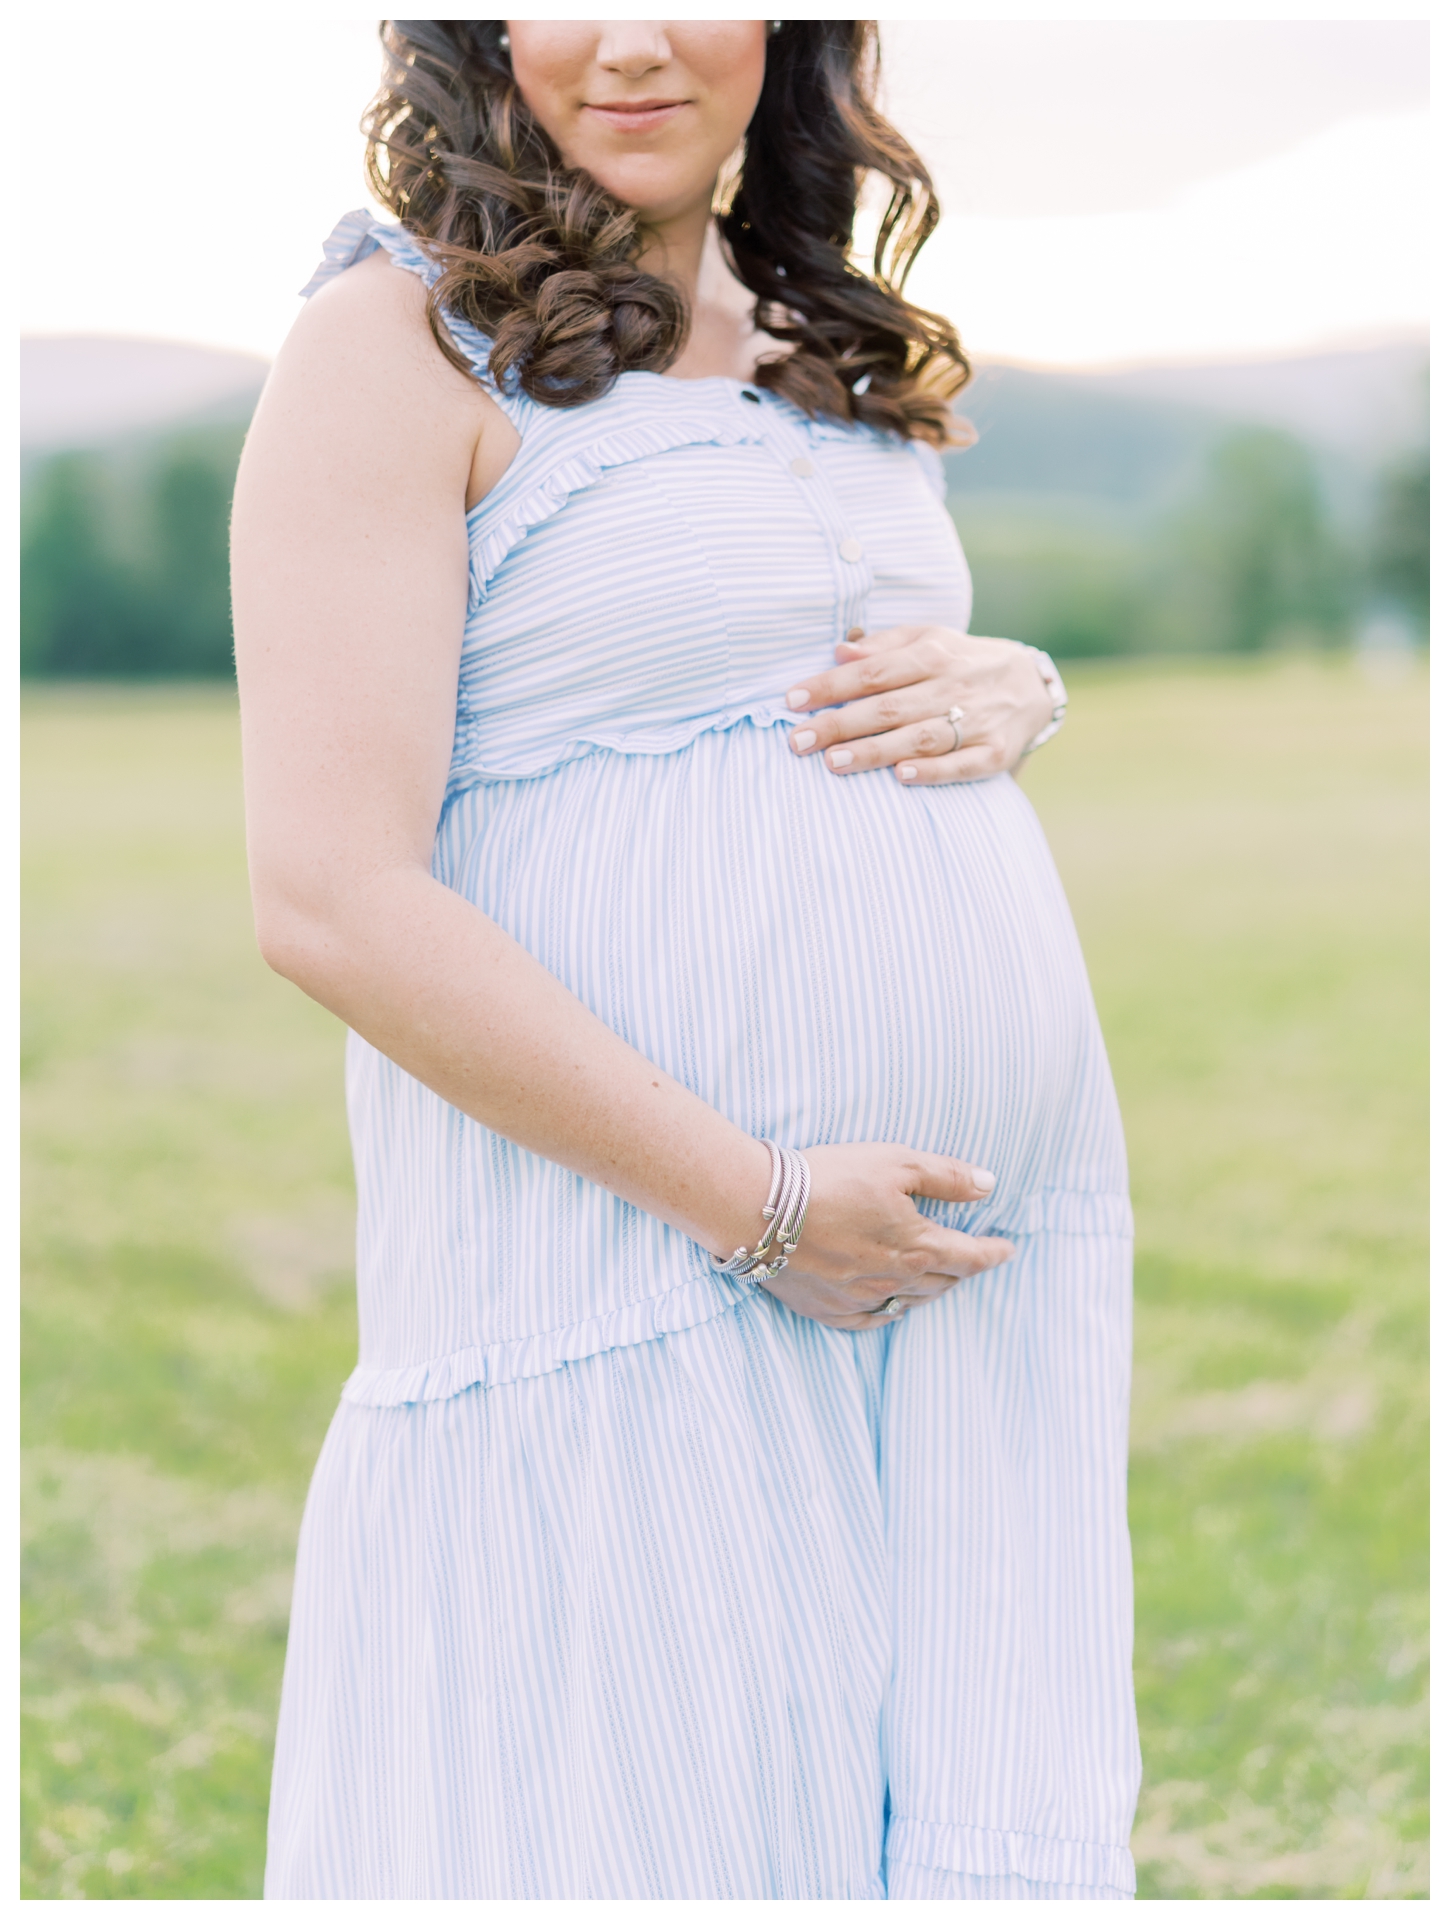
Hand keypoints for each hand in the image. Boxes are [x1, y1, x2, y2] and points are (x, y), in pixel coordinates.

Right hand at [759, 1143, 1013, 1330]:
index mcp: (917, 1247)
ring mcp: (858, 1300)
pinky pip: (869, 1321)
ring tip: (938, 1279)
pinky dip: (888, 1313)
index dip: (993, 1253)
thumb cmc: (829, 1178)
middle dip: (962, 1270)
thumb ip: (946, 1176)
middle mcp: (893, 1281)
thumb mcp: (896, 1162)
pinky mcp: (826, 1309)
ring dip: (930, 1291)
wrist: (758, 1208)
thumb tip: (989, 1185)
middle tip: (972, 1259)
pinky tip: (890, 1306)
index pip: (970, 1256)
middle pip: (942, 1283)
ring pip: (908, 1303)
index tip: (1007, 1249)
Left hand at [784, 625, 1054, 784]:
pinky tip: (900, 776)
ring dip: (875, 751)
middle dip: (840, 724)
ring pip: (919, 737)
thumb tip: (839, 650)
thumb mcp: (929, 639)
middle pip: (888, 707)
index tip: (792, 701)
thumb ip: (883, 646)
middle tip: (799, 741)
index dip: (830, 685)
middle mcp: (953, 686)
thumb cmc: (963, 662)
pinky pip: (962, 764)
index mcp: (933, 654)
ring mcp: (976, 721)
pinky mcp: (995, 752)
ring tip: (833, 763)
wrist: (1033, 685)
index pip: (872, 671)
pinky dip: (932, 771)